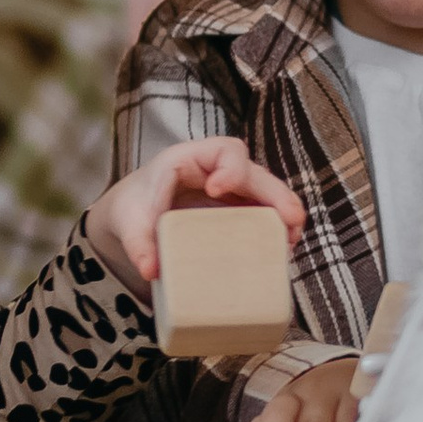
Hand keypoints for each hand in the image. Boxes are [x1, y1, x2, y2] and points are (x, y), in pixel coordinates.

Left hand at [88, 137, 307, 294]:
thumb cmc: (136, 208)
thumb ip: (138, 244)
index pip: (224, 151)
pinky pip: (265, 212)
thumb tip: (151, 270)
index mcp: (191, 159)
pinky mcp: (239, 210)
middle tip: (290, 219)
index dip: (230, 168)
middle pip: (256, 174)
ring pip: (268, 193)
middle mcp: (219, 170)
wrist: (139, 214)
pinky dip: (278, 227)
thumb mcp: (129, 223)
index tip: (219, 190)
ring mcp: (234, 190)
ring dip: (285, 212)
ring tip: (293, 238)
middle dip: (276, 194)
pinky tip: (285, 246)